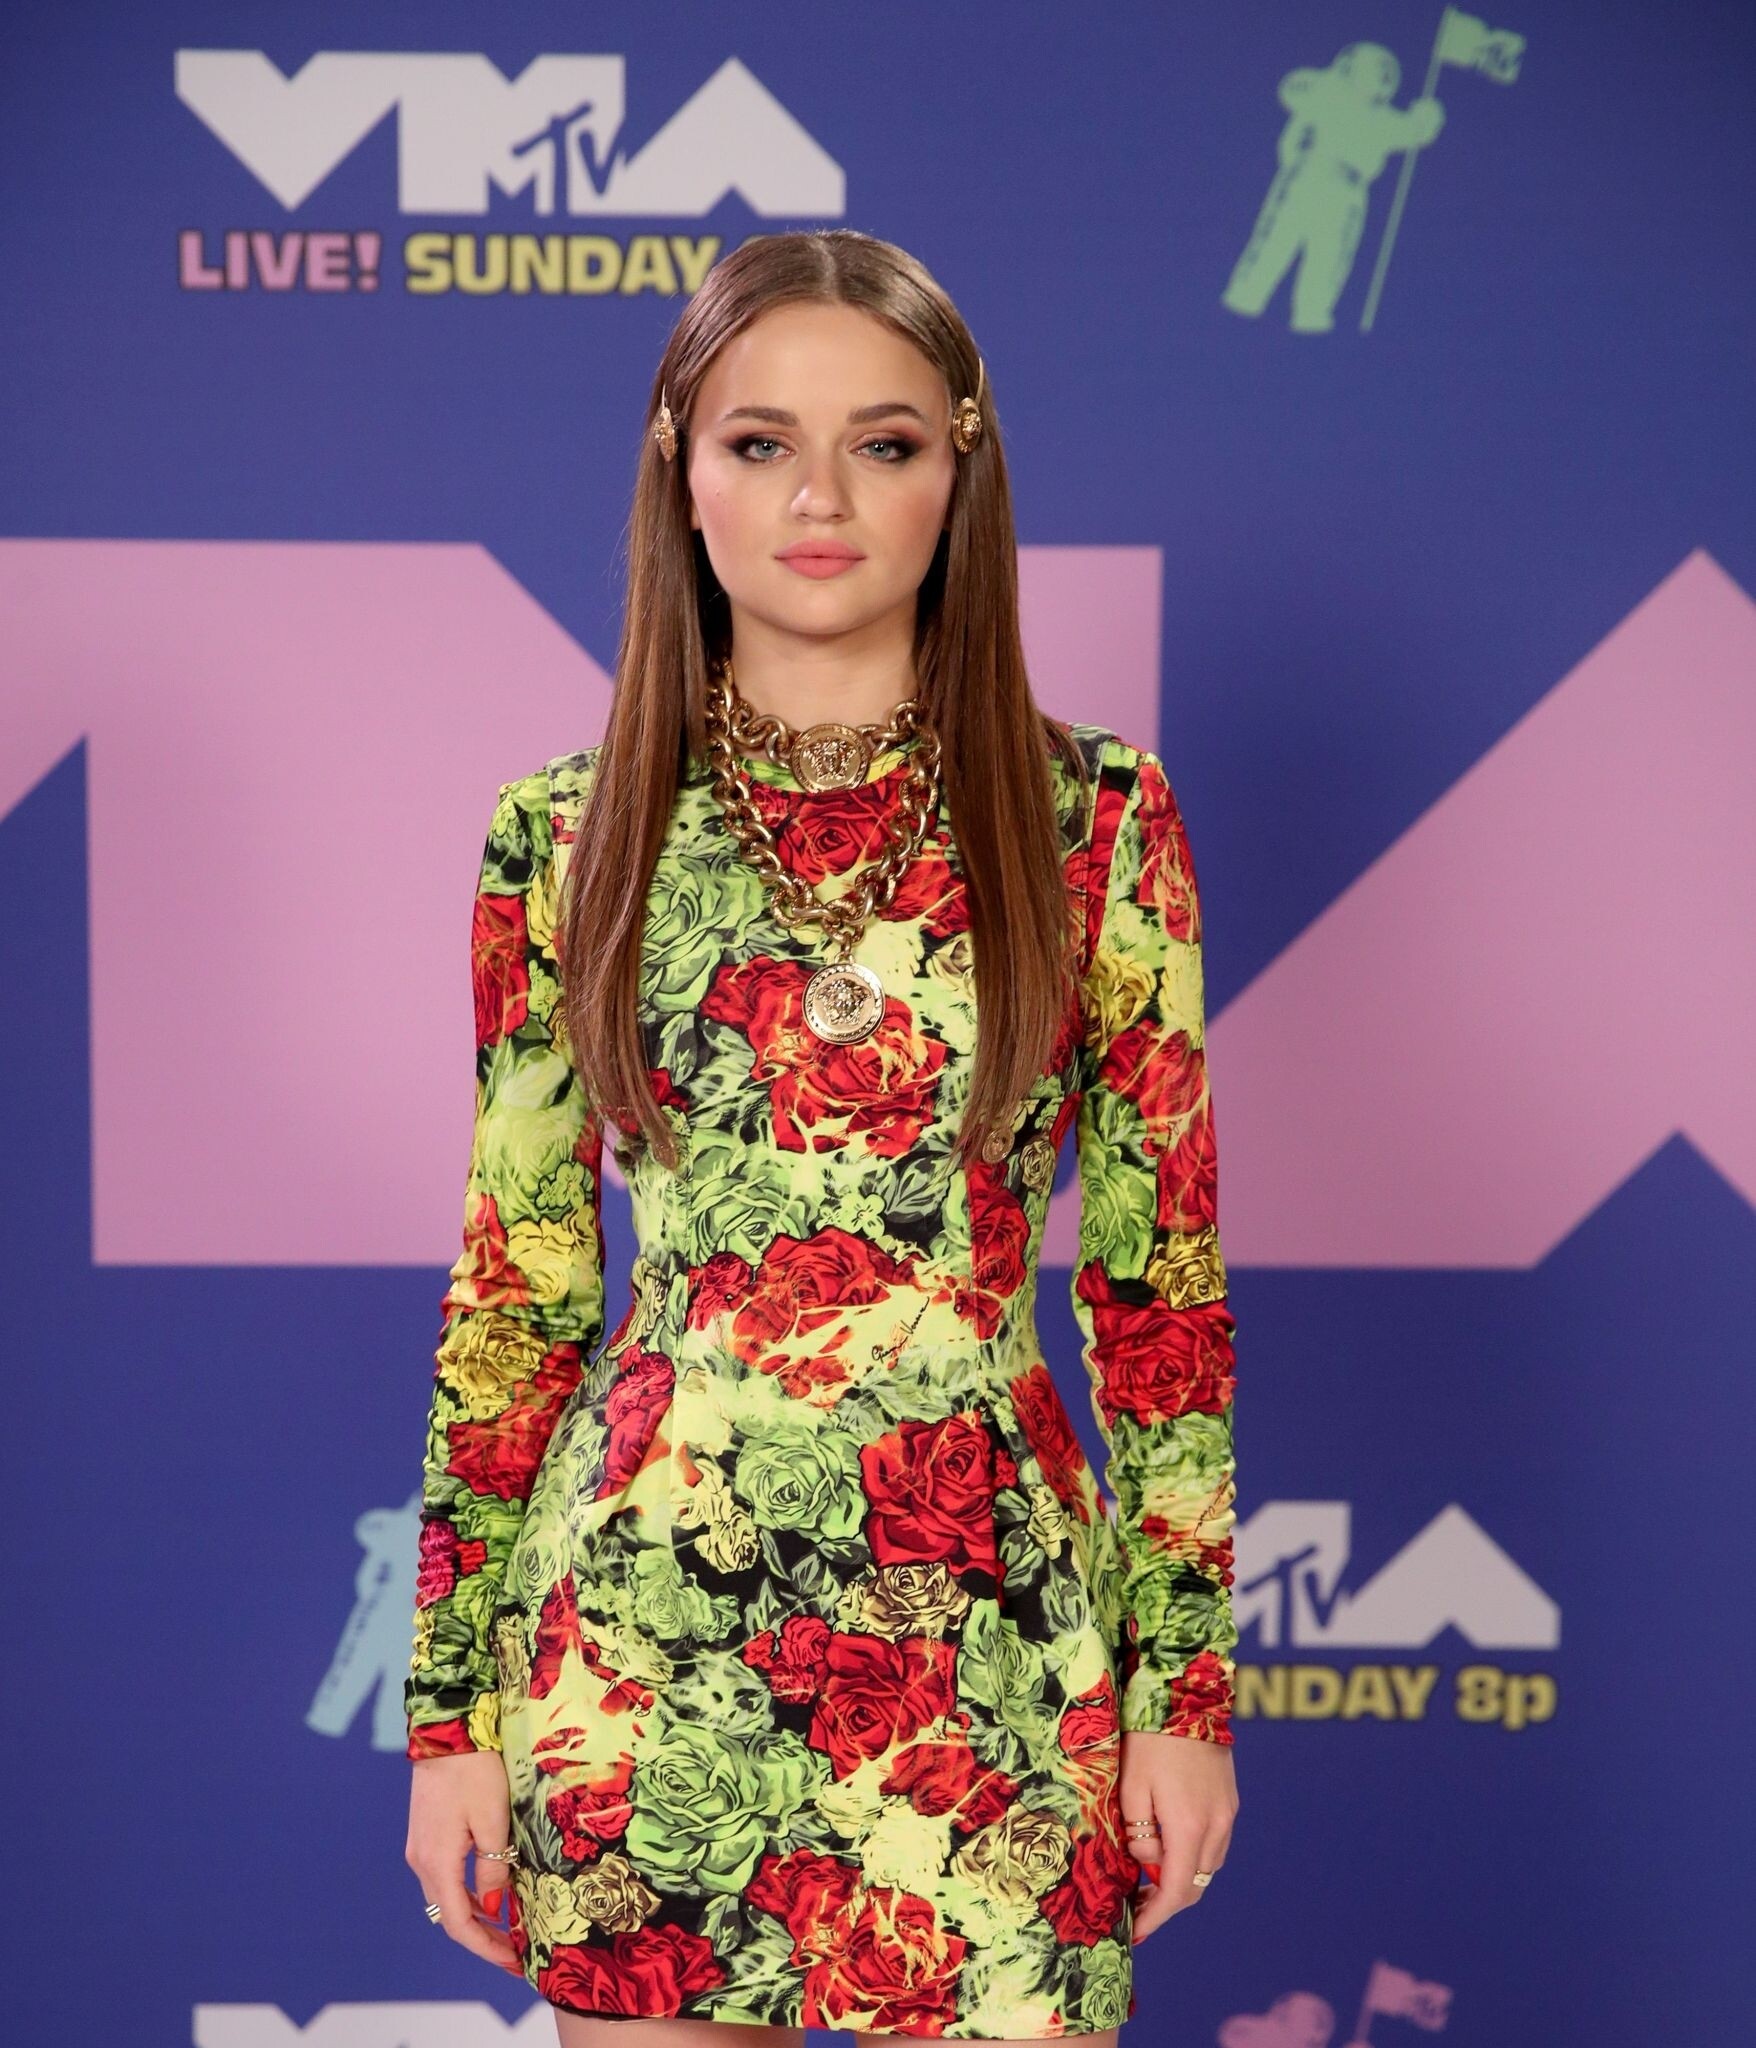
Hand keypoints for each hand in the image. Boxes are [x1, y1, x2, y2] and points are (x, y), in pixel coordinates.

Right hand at [405, 1750, 525, 1975]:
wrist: (447, 1730)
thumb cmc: (475, 1772)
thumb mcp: (493, 1822)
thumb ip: (493, 1869)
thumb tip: (493, 1910)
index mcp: (437, 1863)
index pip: (459, 1924)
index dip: (486, 1947)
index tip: (513, 1961)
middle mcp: (421, 1861)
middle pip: (450, 1915)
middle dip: (482, 1938)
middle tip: (514, 1951)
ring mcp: (420, 1847)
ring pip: (446, 1897)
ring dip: (474, 1917)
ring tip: (507, 1928)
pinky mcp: (426, 1833)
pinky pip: (444, 1877)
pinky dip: (465, 1894)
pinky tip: (487, 1894)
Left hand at [1119, 1729, 1237, 1943]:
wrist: (1187, 1696)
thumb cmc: (1150, 1740)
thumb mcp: (1131, 1787)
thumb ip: (1139, 1834)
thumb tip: (1147, 1864)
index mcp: (1189, 1827)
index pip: (1174, 1891)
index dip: (1154, 1917)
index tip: (1135, 1932)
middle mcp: (1216, 1827)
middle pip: (1194, 1885)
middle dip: (1165, 1903)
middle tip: (1136, 1907)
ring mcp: (1228, 1815)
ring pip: (1206, 1867)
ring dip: (1180, 1879)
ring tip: (1148, 1879)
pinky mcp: (1230, 1802)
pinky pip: (1214, 1845)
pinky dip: (1193, 1857)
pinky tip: (1170, 1849)